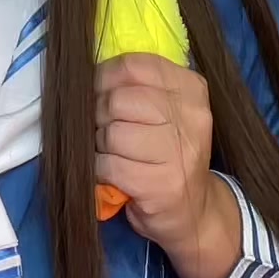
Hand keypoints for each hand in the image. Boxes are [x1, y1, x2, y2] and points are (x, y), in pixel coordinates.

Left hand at [94, 53, 219, 252]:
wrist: (194, 211)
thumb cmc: (168, 152)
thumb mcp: (164, 110)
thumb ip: (134, 86)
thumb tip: (84, 74)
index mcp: (190, 88)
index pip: (132, 66)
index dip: (104, 77)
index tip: (97, 91)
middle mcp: (190, 116)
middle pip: (117, 100)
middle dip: (99, 115)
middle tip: (105, 129)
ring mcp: (179, 151)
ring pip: (111, 133)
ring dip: (100, 145)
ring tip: (114, 153)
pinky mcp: (161, 185)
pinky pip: (109, 165)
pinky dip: (101, 170)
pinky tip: (114, 173)